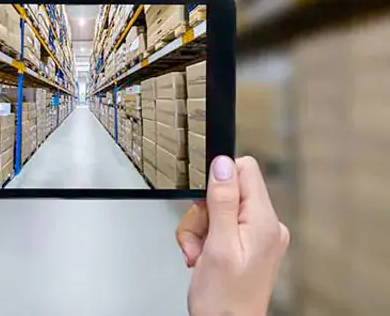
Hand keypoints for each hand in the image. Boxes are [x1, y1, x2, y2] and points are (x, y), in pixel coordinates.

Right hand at [176, 156, 289, 315]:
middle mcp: (266, 225)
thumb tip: (223, 164)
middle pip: (227, 191)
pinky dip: (205, 239)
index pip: (245, 170)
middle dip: (203, 213)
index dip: (218, 180)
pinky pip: (221, 226)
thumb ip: (222, 201)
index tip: (205, 203)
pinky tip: (203, 256)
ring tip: (199, 254)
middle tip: (198, 239)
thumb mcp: (218, 245)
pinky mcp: (248, 244)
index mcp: (263, 221)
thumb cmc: (224, 301)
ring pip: (218, 209)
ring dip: (200, 229)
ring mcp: (258, 236)